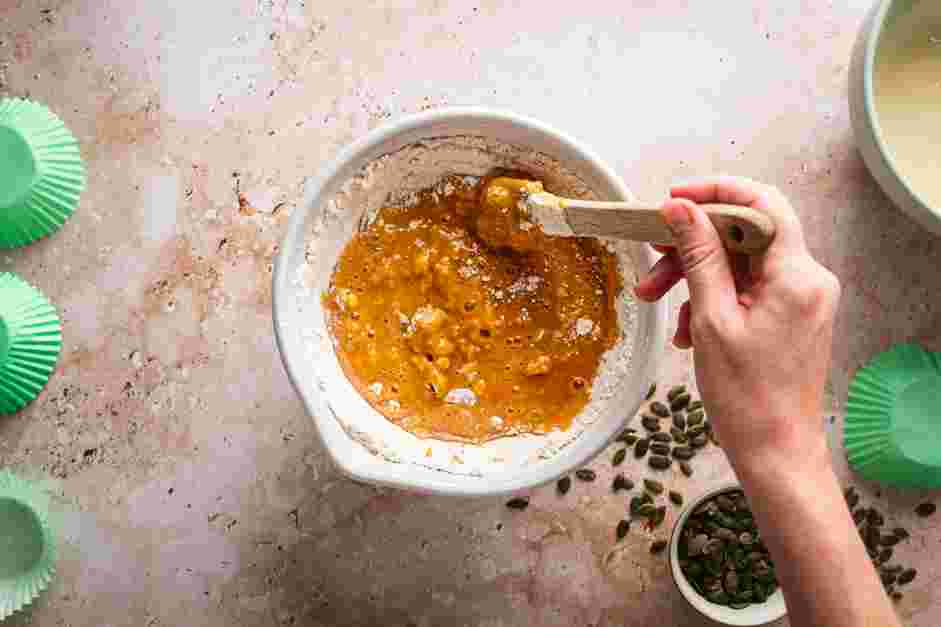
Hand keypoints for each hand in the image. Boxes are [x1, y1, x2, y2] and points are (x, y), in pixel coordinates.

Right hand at [635, 176, 840, 470]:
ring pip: (740, 263)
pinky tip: (686, 329)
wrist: (776, 452)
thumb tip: (680, 209)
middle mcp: (808, 279)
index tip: (674, 198)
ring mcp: (801, 298)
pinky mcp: (790, 315)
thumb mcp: (711, 319)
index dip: (715, 193)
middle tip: (651, 264)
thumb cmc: (747, 397)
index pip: (761, 204)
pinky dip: (712, 299)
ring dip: (695, 276)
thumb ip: (699, 257)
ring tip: (657, 303)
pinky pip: (745, 289)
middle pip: (744, 235)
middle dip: (692, 245)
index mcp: (796, 276)